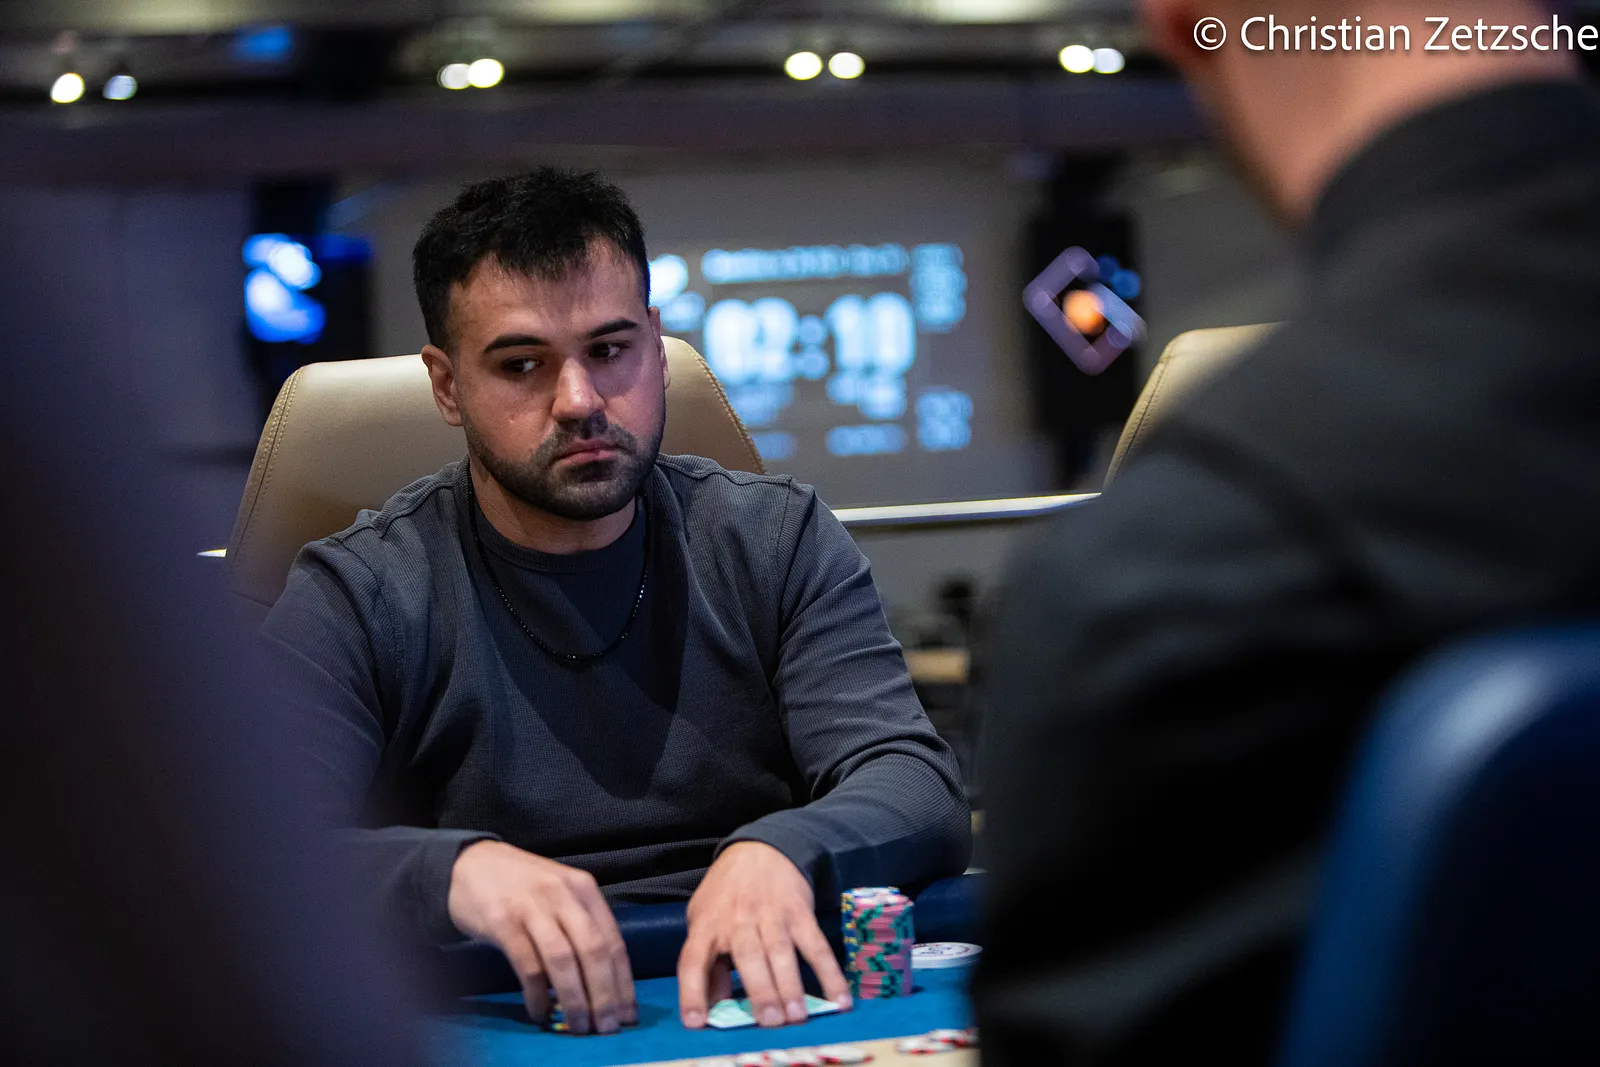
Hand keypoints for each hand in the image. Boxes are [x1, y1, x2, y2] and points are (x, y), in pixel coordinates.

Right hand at [447, 840, 636, 1033]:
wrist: (470, 862)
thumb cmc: (520, 885)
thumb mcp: (560, 893)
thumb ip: (580, 927)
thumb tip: (601, 982)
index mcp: (584, 889)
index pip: (613, 941)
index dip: (623, 982)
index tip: (627, 1014)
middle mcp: (562, 894)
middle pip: (593, 951)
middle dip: (604, 995)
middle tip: (606, 1027)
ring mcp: (532, 906)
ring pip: (563, 959)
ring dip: (574, 998)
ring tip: (578, 1025)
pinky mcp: (502, 920)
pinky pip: (527, 964)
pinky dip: (537, 992)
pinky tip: (540, 1010)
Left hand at [677, 841, 851, 1028]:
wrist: (760, 850)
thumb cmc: (726, 894)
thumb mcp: (704, 920)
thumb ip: (707, 964)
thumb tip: (712, 1008)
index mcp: (706, 926)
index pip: (693, 961)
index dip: (692, 992)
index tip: (696, 1022)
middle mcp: (737, 921)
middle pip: (748, 956)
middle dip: (759, 990)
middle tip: (769, 1022)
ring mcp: (771, 915)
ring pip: (781, 952)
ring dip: (790, 985)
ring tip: (797, 1016)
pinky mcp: (800, 913)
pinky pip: (816, 946)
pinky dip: (829, 973)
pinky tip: (839, 999)